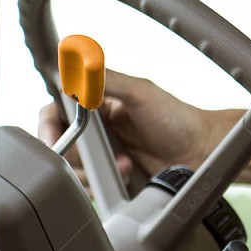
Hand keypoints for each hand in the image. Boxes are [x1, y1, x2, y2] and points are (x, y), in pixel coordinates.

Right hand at [36, 70, 216, 184]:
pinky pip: (90, 184)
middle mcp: (95, 129)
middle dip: (70, 154)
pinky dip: (102, 183)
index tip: (55, 139)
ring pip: (72, 167)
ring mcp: (102, 154)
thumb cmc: (178, 118)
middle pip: (58, 144)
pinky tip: (125, 173)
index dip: (48, 127)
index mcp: (96, 103)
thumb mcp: (142, 93)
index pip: (54, 112)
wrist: (202, 151)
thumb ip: (108, 79)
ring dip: (91, 169)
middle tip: (90, 157)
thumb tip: (76, 67)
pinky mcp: (111, 175)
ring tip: (124, 163)